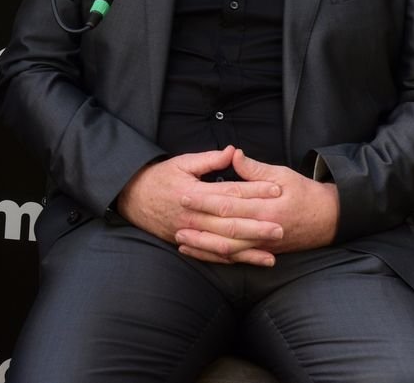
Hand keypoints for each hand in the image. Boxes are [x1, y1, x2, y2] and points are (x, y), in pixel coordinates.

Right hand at [116, 146, 283, 265]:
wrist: (132, 198)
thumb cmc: (159, 178)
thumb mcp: (181, 162)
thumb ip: (209, 159)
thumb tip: (233, 152)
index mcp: (194, 193)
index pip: (230, 193)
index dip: (254, 191)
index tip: (276, 189)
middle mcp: (193, 216)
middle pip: (230, 223)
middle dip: (257, 226)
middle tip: (281, 227)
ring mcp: (190, 233)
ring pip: (224, 244)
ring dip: (249, 249)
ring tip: (273, 252)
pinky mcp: (188, 243)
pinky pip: (213, 255)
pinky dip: (234, 259)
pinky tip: (252, 260)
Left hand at [175, 149, 338, 265]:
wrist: (330, 219)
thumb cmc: (305, 193)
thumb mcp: (283, 175)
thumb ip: (255, 169)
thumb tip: (234, 155)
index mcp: (267, 208)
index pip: (230, 204)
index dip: (205, 200)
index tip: (184, 194)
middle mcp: (264, 230)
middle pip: (226, 231)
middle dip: (199, 227)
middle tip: (175, 222)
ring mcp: (264, 245)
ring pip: (229, 250)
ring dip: (204, 246)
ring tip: (181, 241)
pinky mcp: (264, 252)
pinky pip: (237, 259)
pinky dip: (216, 258)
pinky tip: (199, 254)